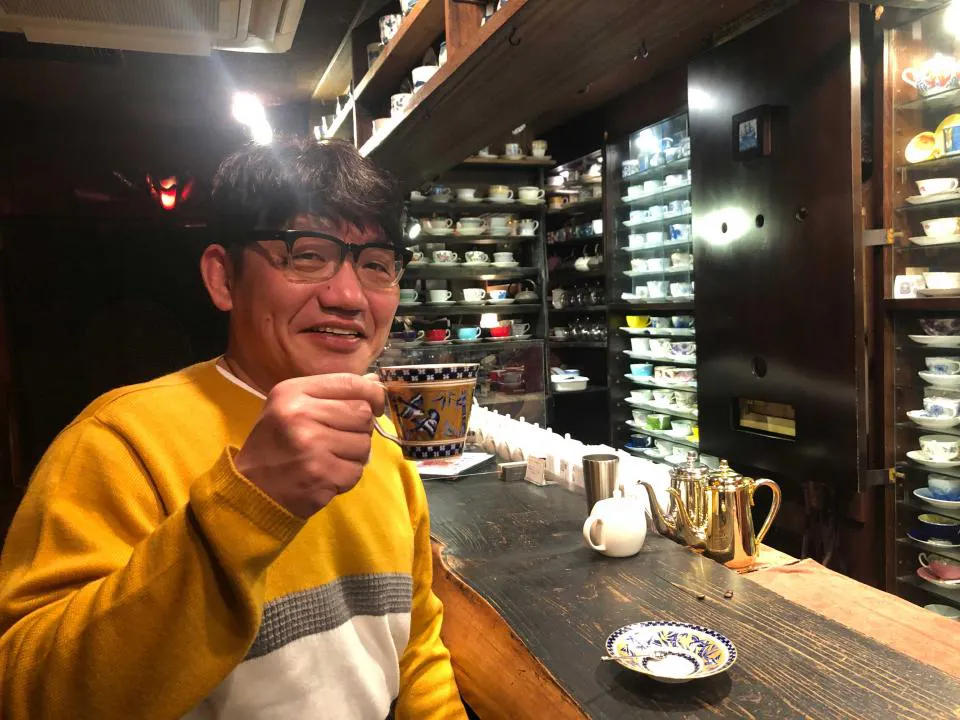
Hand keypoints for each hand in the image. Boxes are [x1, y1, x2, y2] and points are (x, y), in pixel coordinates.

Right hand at [234, 373, 385, 517]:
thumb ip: (334, 393)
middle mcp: (301, 414)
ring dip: (354, 455)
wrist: (250, 487)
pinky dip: (346, 476)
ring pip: (364, 444)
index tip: (376, 405)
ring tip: (329, 458)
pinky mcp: (321, 475)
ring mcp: (311, 446)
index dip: (373, 393)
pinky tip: (326, 475)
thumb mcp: (295, 406)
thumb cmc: (276, 443)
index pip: (350, 382)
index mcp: (293, 392)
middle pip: (362, 413)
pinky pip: (356, 471)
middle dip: (359, 428)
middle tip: (339, 438)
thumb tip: (375, 382)